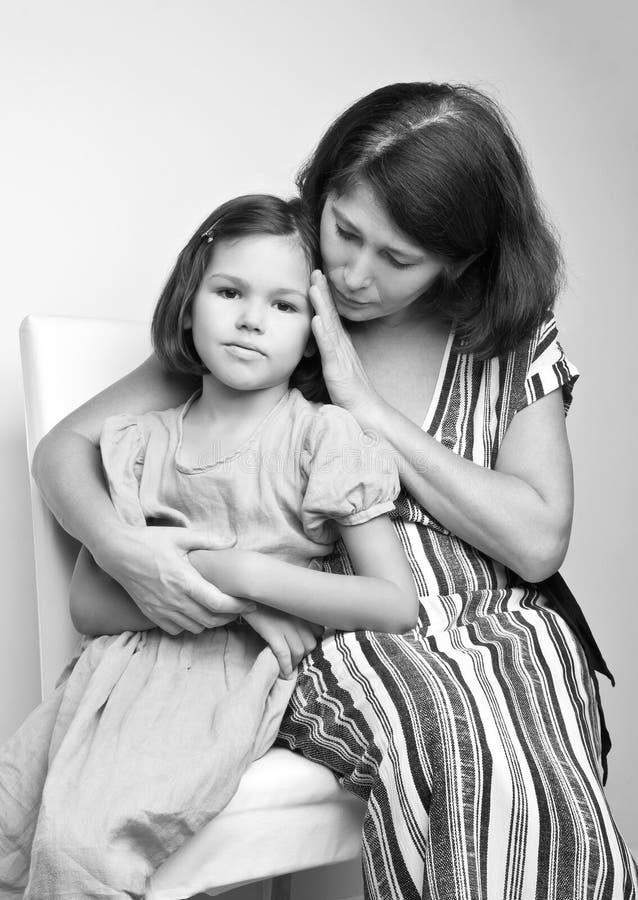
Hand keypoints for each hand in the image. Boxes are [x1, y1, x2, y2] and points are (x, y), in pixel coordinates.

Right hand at [93, 525, 254, 634]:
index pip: (217, 603)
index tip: (250, 604)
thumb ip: (208, 540)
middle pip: (210, 620)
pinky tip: (193, 613)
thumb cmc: (149, 541)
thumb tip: (232, 540)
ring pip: (195, 628)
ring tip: (218, 610)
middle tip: (238, 608)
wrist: (116, 552)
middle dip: (228, 617)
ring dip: (210, 622)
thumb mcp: (179, 535)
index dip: (237, 607)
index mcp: (184, 580)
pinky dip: (189, 626)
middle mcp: (173, 599)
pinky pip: (176, 630)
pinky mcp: (151, 614)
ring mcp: (161, 609)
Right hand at [243, 606, 322, 677]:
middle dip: (303, 654)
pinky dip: (285, 666)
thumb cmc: (265, 598)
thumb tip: (304, 632)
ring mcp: (286, 625)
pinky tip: (283, 673)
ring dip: (294, 663)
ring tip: (288, 667)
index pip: (318, 632)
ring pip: (299, 651)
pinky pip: (284, 654)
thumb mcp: (286, 603)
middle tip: (294, 658)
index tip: (302, 645)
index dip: (310, 641)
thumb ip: (297, 614)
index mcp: (303, 609)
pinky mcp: (272, 632)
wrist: (246, 592)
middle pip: (310, 645)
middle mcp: (299, 617)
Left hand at [309, 270, 378, 414]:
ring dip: (322, 305)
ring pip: (330, 326)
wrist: (365, 411)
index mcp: (341, 345)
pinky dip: (323, 332)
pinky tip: (317, 318)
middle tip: (316, 270)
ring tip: (313, 286)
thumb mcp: (337, 369)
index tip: (316, 278)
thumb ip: (328, 356)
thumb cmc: (351, 393)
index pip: (331, 316)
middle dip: (323, 292)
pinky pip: (329, 348)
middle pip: (331, 314)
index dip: (324, 297)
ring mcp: (341, 356)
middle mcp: (342, 346)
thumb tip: (318, 347)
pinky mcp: (338, 368)